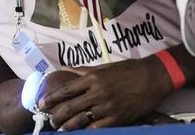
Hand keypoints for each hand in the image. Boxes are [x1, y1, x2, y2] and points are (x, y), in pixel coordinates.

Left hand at [38, 56, 170, 130]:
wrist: (153, 77)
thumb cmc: (129, 70)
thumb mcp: (105, 66)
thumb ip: (84, 70)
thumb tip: (65, 70)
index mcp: (93, 77)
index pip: (66, 90)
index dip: (51, 98)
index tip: (41, 104)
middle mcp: (97, 92)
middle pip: (70, 107)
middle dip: (56, 116)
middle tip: (50, 121)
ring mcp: (107, 106)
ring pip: (81, 120)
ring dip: (68, 126)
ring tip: (61, 129)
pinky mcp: (117, 118)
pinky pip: (97, 127)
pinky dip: (87, 131)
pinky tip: (82, 132)